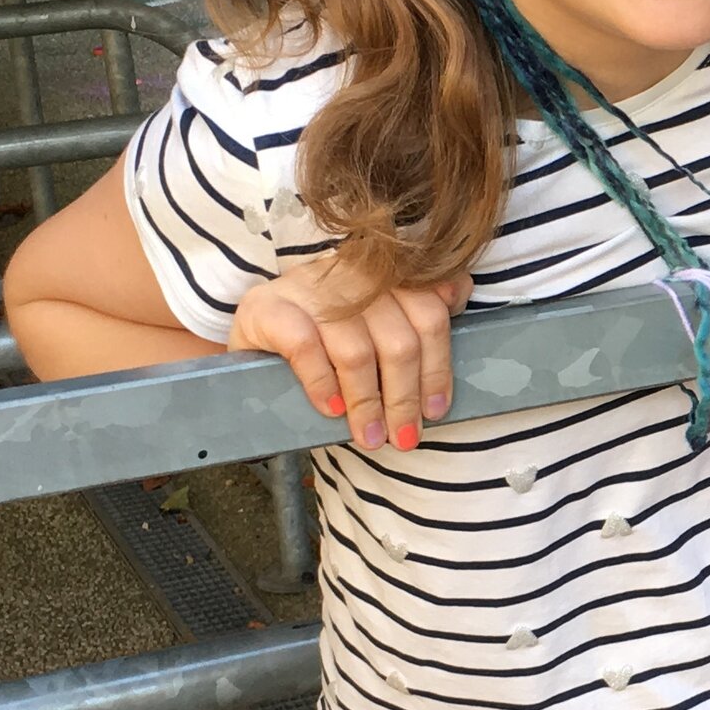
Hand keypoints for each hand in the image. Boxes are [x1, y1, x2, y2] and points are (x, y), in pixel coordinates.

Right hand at [228, 258, 472, 448]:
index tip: (436, 410)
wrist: (252, 341)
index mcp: (383, 272)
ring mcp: (306, 287)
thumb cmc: (325, 341)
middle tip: (405, 437)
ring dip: (367, 403)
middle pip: (399, 338)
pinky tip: (330, 410)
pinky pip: (305, 348)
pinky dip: (322, 384)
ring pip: (356, 350)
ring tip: (369, 437)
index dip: (438, 367)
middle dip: (405, 397)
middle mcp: (348, 272)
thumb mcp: (373, 327)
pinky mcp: (266, 307)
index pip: (429, 313)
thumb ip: (414, 314)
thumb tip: (457, 295)